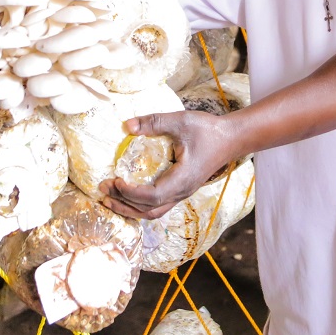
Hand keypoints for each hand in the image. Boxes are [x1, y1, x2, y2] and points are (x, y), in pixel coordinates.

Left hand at [98, 110, 238, 220]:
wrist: (232, 139)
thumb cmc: (208, 130)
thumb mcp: (181, 121)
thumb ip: (154, 122)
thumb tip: (127, 125)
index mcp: (182, 180)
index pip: (151, 197)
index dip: (129, 193)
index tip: (114, 179)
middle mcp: (181, 192)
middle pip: (148, 211)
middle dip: (123, 203)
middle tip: (103, 188)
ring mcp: (182, 193)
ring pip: (153, 212)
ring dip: (129, 208)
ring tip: (110, 198)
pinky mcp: (181, 190)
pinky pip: (158, 206)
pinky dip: (139, 205)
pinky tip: (128, 195)